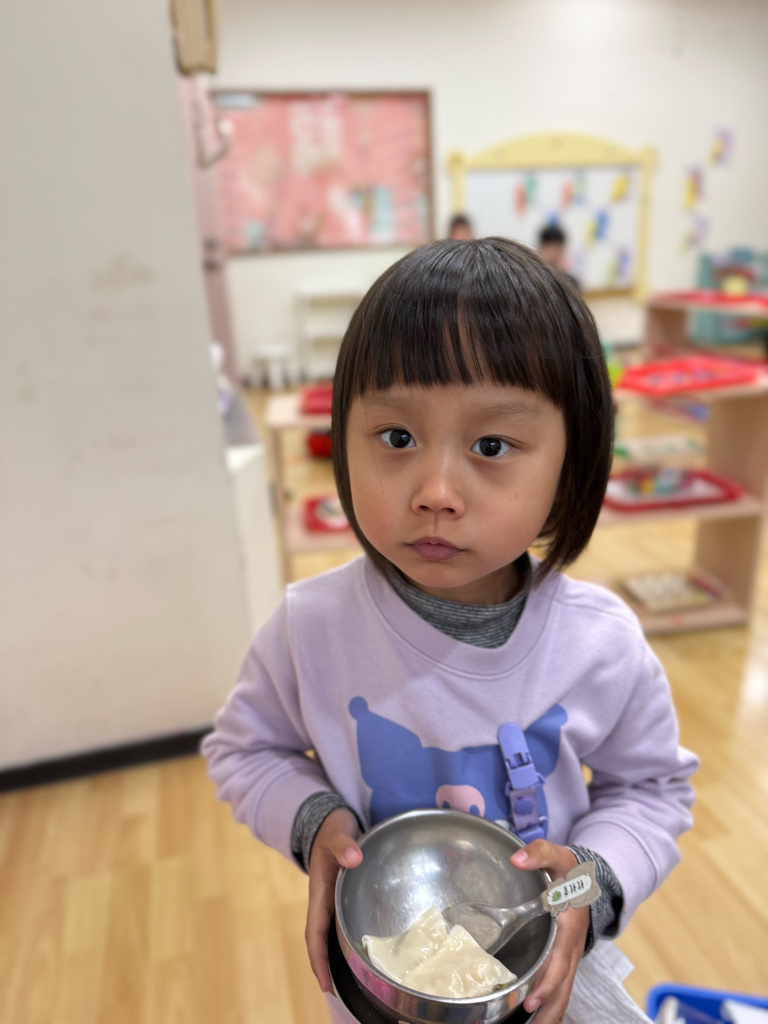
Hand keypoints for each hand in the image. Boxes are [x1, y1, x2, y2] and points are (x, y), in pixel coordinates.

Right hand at [306, 807, 362, 991]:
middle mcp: (325, 901)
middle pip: (322, 940)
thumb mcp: (336, 833)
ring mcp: (334, 899)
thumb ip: (343, 844)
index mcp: (320, 892)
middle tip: (338, 994)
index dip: (318, 959)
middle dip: (327, 966)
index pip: (315, 932)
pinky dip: (350, 937)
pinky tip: (364, 948)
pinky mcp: (344, 895)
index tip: (325, 985)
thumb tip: (354, 859)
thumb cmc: (332, 829)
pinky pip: (346, 921)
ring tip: (353, 979)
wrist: (331, 822)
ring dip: (337, 956)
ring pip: (333, 933)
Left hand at [510, 840, 588, 1023]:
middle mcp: (572, 948)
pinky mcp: (564, 960)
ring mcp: (569, 957)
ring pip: (563, 992)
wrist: (587, 879)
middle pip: (562, 986)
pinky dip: (549, 1005)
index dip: (547, 983)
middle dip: (547, 1008)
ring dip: (549, 1013)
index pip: (559, 961)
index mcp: (570, 927)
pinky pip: (559, 986)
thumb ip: (539, 852)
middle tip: (528, 1022)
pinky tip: (533, 1018)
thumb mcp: (558, 855)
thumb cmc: (570, 871)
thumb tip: (516, 859)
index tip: (532, 1000)